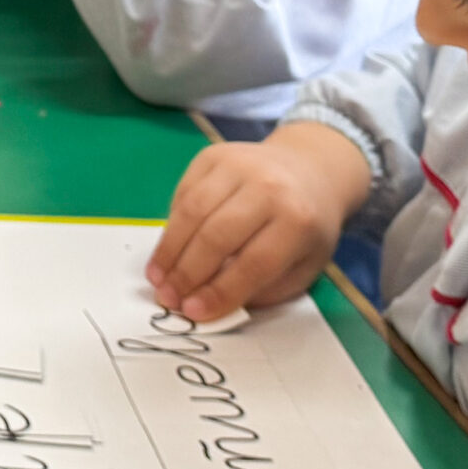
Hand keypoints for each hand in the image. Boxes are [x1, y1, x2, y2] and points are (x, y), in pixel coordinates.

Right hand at [146, 123, 371, 322]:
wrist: (310, 170)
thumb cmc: (305, 229)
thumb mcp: (302, 265)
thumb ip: (261, 287)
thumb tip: (209, 303)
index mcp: (299, 221)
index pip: (254, 263)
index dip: (220, 291)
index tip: (193, 312)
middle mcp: (269, 187)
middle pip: (217, 236)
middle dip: (187, 273)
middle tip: (167, 298)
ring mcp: (238, 165)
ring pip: (192, 212)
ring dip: (169, 250)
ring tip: (157, 278)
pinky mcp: (212, 155)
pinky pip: (182, 193)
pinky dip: (171, 225)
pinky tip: (168, 249)